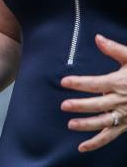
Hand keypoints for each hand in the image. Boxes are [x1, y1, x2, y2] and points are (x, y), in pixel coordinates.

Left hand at [61, 34, 126, 151]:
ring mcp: (124, 115)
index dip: (79, 83)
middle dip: (81, 106)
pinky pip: (110, 135)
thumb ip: (115, 49)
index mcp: (119, 83)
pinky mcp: (125, 125)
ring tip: (71, 125)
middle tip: (64, 106)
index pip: (96, 84)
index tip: (64, 82)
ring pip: (104, 122)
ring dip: (87, 125)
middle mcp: (121, 101)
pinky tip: (82, 147)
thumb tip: (97, 38)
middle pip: (98, 105)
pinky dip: (97, 142)